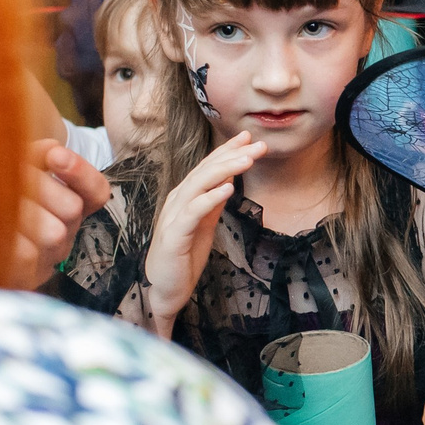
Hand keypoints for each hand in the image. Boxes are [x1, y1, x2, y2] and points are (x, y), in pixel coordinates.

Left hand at [8, 141, 110, 288]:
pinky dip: (6, 237)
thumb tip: (52, 149)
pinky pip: (27, 256)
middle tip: (2, 178)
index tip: (55, 155)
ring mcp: (47, 261)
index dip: (81, 173)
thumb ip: (34, 156)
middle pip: (72, 208)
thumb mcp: (7, 170)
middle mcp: (62, 237)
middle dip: (37, 186)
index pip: (95, 192)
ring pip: (53, 232)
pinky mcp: (25, 279)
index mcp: (64, 209)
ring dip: (20, 210)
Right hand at [142, 131, 263, 335]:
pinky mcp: (175, 235)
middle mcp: (177, 201)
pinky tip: (228, 188)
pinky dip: (210, 197)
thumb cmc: (185, 255)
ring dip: (225, 169)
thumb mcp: (205, 223)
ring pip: (199, 185)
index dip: (227, 150)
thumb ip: (214, 201)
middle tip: (259, 144)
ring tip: (248, 159)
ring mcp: (174, 216)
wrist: (166, 287)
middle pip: (206, 170)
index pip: (207, 167)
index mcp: (185, 197)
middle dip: (233, 155)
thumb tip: (229, 179)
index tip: (248, 137)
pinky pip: (193, 212)